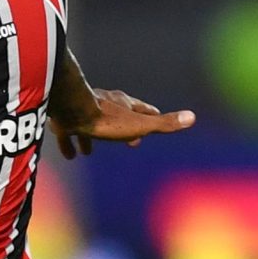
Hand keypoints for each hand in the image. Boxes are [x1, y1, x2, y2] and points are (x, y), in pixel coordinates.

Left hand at [52, 89, 194, 159]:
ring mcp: (82, 110)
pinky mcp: (65, 120)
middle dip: (124, 127)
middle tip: (131, 141)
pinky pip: (69, 134)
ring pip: (91, 124)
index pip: (141, 108)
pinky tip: (72, 155)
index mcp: (123, 103)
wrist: (70, 109)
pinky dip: (71, 144)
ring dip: (93, 137)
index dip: (150, 114)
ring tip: (91, 152)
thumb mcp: (140, 124)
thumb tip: (193, 117)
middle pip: (117, 114)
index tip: (156, 116)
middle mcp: (103, 103)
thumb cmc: (106, 119)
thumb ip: (164, 124)